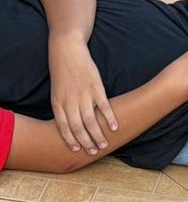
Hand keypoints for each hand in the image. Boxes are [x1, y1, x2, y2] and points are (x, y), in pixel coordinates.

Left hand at [49, 37, 115, 154]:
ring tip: (105, 144)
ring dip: (98, 134)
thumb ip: (63, 106)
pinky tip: (115, 127)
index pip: (63, 126)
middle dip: (86, 141)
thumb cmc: (62, 71)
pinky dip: (110, 118)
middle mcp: (69, 101)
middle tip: (94, 152)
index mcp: (57, 102)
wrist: (67, 50)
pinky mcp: (96, 88)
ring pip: (90, 120)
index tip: (77, 150)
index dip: (70, 139)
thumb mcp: (57, 90)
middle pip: (78, 127)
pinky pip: (104, 107)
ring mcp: (83, 95)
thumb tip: (69, 122)